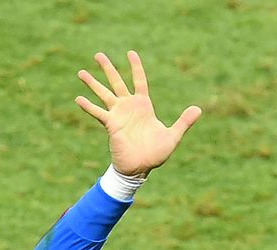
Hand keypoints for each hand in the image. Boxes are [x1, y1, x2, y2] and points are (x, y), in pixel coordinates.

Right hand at [75, 50, 201, 176]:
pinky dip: (88, 106)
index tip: (131, 53)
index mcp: (143, 106)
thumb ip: (183, 122)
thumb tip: (198, 110)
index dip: (136, 67)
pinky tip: (78, 98)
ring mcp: (118, 115)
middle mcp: (129, 107)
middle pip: (117, 82)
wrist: (140, 168)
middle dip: (108, 68)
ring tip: (81, 72)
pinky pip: (98, 113)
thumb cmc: (155, 154)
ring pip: (104, 94)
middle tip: (98, 54)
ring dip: (93, 83)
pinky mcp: (111, 125)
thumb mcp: (172, 136)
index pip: (139, 81)